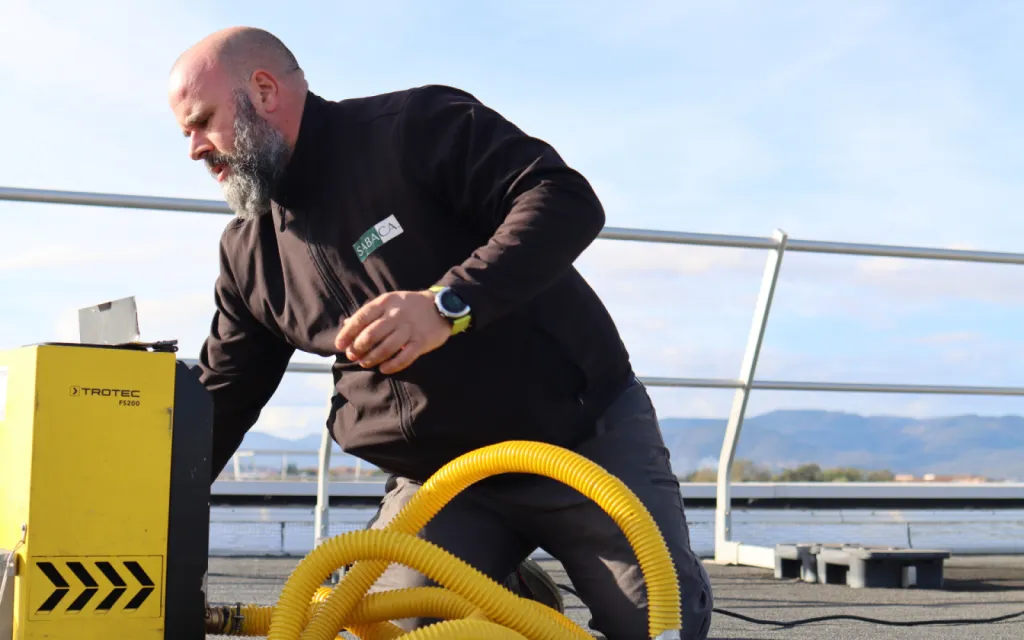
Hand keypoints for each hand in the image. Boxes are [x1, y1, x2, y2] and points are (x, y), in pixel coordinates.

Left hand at [334, 290, 450, 373]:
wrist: (440, 307)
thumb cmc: (408, 306)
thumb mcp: (388, 302)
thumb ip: (368, 313)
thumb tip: (345, 325)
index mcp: (385, 302)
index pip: (361, 318)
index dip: (348, 333)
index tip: (339, 345)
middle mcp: (396, 315)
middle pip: (372, 334)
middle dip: (358, 348)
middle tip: (352, 356)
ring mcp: (410, 328)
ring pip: (386, 347)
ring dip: (372, 358)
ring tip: (365, 363)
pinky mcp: (421, 341)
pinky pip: (405, 357)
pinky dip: (392, 365)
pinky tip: (384, 369)